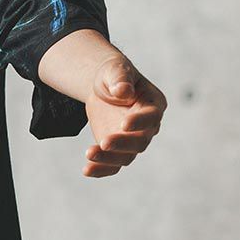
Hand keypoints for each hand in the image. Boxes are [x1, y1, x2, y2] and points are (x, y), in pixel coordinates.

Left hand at [82, 51, 165, 176]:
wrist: (104, 88)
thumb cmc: (114, 75)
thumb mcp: (115, 70)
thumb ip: (120, 78)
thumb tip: (122, 91)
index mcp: (153, 104)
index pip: (151, 117)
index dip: (140, 122)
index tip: (124, 124)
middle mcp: (148, 127)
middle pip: (140, 142)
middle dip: (122, 144)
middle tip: (104, 142)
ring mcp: (133, 140)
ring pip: (125, 157)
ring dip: (107, 159)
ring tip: (88, 154)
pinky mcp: (118, 150)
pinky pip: (112, 165)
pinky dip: (100, 170)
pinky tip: (86, 170)